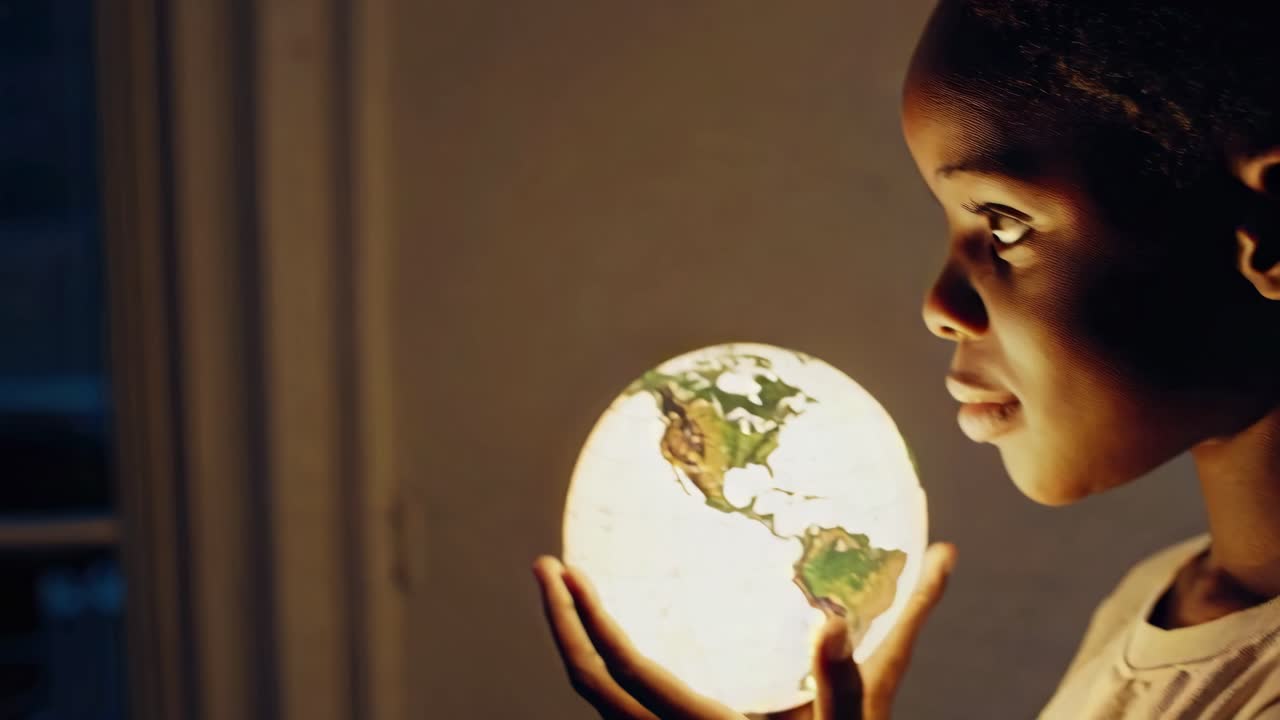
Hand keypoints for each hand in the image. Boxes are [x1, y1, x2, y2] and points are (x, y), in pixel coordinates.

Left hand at [532, 542, 955, 719]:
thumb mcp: (864, 714)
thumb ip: (872, 651)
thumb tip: (936, 560)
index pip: (621, 674)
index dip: (582, 621)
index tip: (562, 567)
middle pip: (590, 690)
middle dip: (560, 626)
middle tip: (546, 565)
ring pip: (601, 707)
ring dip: (578, 648)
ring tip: (571, 592)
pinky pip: (624, 713)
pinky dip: (606, 673)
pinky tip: (619, 635)